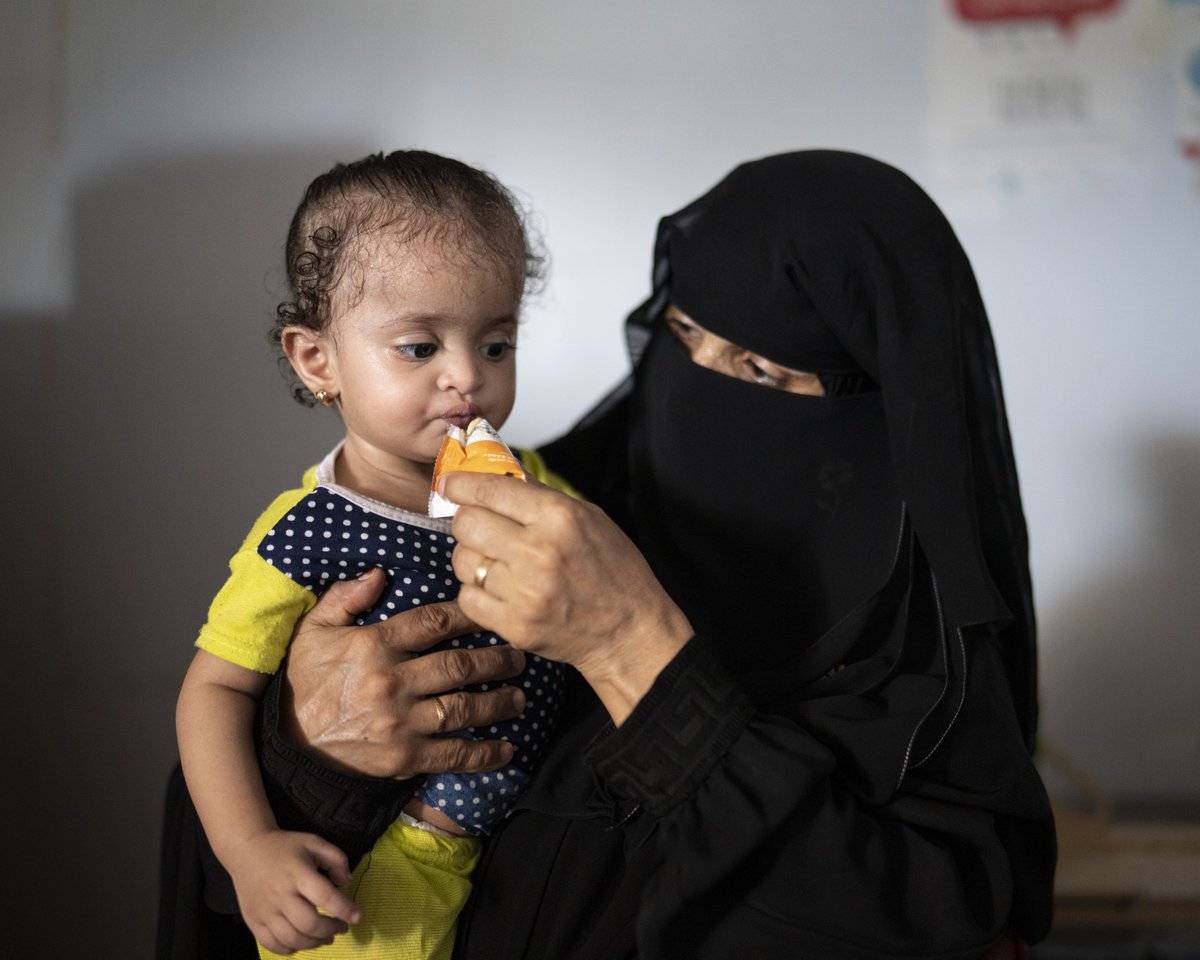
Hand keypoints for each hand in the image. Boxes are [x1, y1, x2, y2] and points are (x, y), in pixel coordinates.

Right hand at [225, 828, 359, 954]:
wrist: (246, 850)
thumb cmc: (284, 847)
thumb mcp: (314, 842)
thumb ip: (336, 858)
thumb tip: (348, 881)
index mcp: (297, 872)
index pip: (325, 896)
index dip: (344, 909)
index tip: (357, 916)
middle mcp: (280, 894)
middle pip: (309, 923)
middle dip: (331, 929)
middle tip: (342, 927)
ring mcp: (265, 911)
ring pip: (292, 939)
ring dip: (314, 943)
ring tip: (326, 937)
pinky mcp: (253, 921)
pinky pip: (273, 944)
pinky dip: (291, 949)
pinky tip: (302, 942)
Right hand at [281, 568, 527, 778]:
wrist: (286, 746)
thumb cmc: (303, 684)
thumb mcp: (312, 632)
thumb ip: (343, 598)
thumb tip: (378, 572)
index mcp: (374, 645)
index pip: (434, 622)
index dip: (469, 615)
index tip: (492, 612)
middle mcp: (392, 681)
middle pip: (459, 665)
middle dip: (497, 659)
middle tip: (520, 656)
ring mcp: (400, 722)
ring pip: (464, 708)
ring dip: (499, 703)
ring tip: (521, 697)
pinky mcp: (403, 758)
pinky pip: (453, 754)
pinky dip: (484, 754)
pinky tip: (506, 750)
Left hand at [441, 472, 692, 723]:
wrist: (631, 631)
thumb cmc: (615, 572)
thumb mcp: (589, 518)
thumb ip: (541, 496)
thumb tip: (500, 474)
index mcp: (559, 517)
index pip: (489, 489)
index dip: (460, 484)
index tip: (450, 485)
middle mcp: (539, 552)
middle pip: (466, 523)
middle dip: (468, 521)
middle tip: (481, 528)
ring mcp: (525, 592)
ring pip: (462, 561)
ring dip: (473, 558)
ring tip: (498, 563)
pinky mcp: (515, 625)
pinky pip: (467, 598)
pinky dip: (477, 592)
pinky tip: (500, 590)